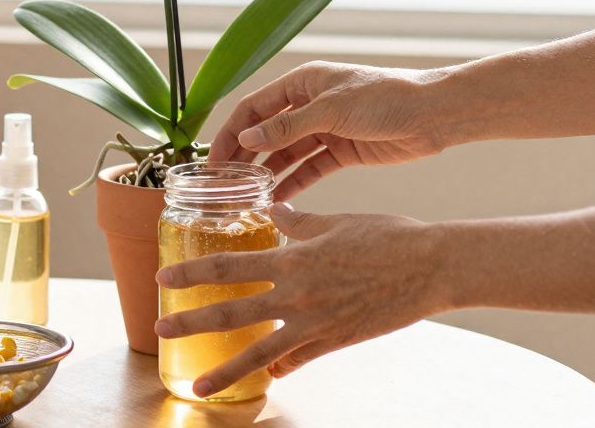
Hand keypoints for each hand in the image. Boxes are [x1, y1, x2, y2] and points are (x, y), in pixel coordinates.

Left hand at [153, 204, 449, 397]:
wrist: (432, 267)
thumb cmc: (388, 236)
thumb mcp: (336, 221)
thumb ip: (298, 221)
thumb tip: (274, 209)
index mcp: (292, 259)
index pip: (229, 266)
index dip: (193, 274)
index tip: (165, 280)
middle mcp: (297, 295)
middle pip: (233, 312)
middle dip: (192, 322)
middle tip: (161, 330)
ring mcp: (316, 323)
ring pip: (260, 352)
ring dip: (225, 369)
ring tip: (197, 386)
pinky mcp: (337, 341)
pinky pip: (299, 359)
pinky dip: (280, 367)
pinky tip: (268, 376)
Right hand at [209, 61, 449, 200]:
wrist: (434, 114)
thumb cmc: (384, 97)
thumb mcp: (331, 111)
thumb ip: (287, 127)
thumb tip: (247, 139)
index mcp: (301, 83)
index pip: (253, 108)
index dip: (231, 133)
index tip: (213, 161)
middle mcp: (308, 105)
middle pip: (265, 132)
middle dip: (243, 156)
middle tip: (222, 184)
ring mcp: (324, 129)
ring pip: (285, 153)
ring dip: (266, 172)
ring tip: (245, 196)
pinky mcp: (342, 151)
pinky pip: (309, 168)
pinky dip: (293, 182)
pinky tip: (276, 199)